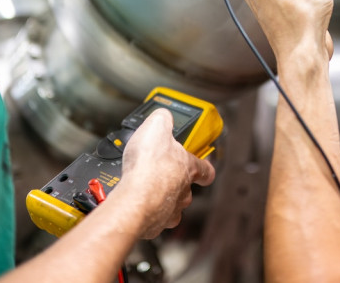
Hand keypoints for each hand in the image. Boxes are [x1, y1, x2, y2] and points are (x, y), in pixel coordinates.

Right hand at [118, 109, 215, 238]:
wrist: (133, 199)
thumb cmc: (147, 168)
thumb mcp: (156, 127)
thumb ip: (163, 119)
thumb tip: (164, 115)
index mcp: (187, 167)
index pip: (206, 170)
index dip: (205, 167)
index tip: (204, 167)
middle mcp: (183, 192)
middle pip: (186, 189)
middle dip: (175, 183)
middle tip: (160, 175)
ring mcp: (170, 210)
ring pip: (171, 206)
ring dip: (161, 199)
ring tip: (145, 190)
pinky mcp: (154, 224)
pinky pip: (154, 219)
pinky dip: (147, 213)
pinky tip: (136, 203)